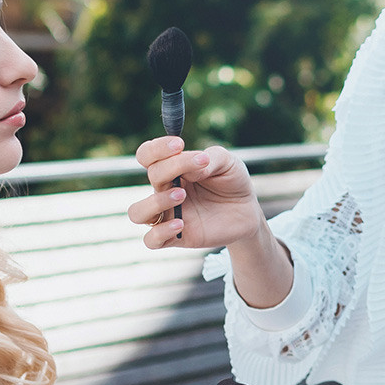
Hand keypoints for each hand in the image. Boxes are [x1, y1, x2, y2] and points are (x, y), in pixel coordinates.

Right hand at [129, 137, 265, 250]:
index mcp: (172, 169)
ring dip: (156, 202)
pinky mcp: (177, 237)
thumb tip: (191, 166)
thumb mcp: (227, 162)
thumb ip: (209, 158)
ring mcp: (168, 214)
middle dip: (173, 167)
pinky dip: (160, 232)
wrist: (247, 211)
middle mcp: (165, 190)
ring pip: (137, 212)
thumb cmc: (232, 182)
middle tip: (200, 165)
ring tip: (182, 195)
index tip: (179, 144)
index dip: (157, 148)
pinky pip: (152, 240)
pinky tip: (181, 223)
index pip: (147, 155)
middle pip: (152, 175)